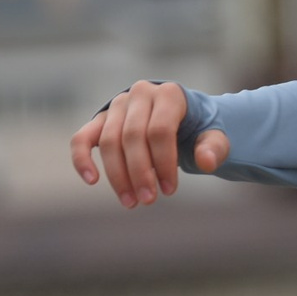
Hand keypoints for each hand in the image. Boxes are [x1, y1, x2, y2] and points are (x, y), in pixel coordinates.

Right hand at [71, 79, 229, 207]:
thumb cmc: (198, 128)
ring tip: (131, 202)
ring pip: (108, 141)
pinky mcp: (100, 119)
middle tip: (148, 200)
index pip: (160, 130)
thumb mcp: (215, 136)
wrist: (181, 116)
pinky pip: (81, 138)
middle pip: (132, 137)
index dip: (163, 163)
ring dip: (117, 175)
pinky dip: (82, 159)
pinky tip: (92, 181)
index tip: (169, 190)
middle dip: (139, 173)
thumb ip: (214, 147)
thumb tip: (206, 162)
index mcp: (169, 94)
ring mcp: (117, 105)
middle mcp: (140, 93)